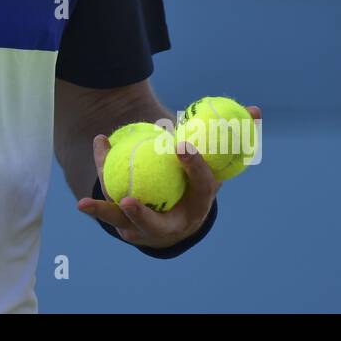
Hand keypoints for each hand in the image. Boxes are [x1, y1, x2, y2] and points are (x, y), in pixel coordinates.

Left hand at [76, 105, 260, 248]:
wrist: (180, 222)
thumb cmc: (197, 186)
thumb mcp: (215, 166)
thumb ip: (232, 139)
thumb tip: (255, 109)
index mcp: (199, 206)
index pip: (200, 187)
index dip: (193, 168)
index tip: (181, 145)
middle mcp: (173, 225)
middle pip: (156, 224)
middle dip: (143, 215)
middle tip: (129, 199)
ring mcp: (147, 231)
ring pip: (123, 222)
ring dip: (105, 211)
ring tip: (85, 203)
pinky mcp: (127, 229)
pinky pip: (109, 208)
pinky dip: (96, 198)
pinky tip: (84, 189)